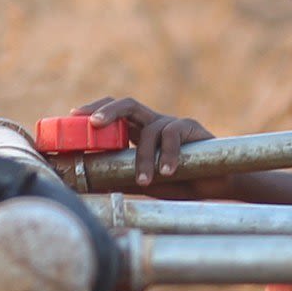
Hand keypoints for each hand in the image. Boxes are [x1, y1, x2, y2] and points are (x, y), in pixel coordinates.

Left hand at [77, 96, 212, 185]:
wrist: (217, 184)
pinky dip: (168, 154)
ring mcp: (172, 123)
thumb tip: (93, 186)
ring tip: (145, 180)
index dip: (95, 110)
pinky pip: (173, 135)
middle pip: (127, 105)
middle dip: (107, 111)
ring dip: (144, 157)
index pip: (115, 113)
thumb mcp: (145, 182)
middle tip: (93, 123)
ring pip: (150, 130)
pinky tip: (168, 172)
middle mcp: (153, 123)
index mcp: (139, 132)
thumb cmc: (180, 183)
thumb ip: (124, 178)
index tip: (74, 117)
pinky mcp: (191, 127)